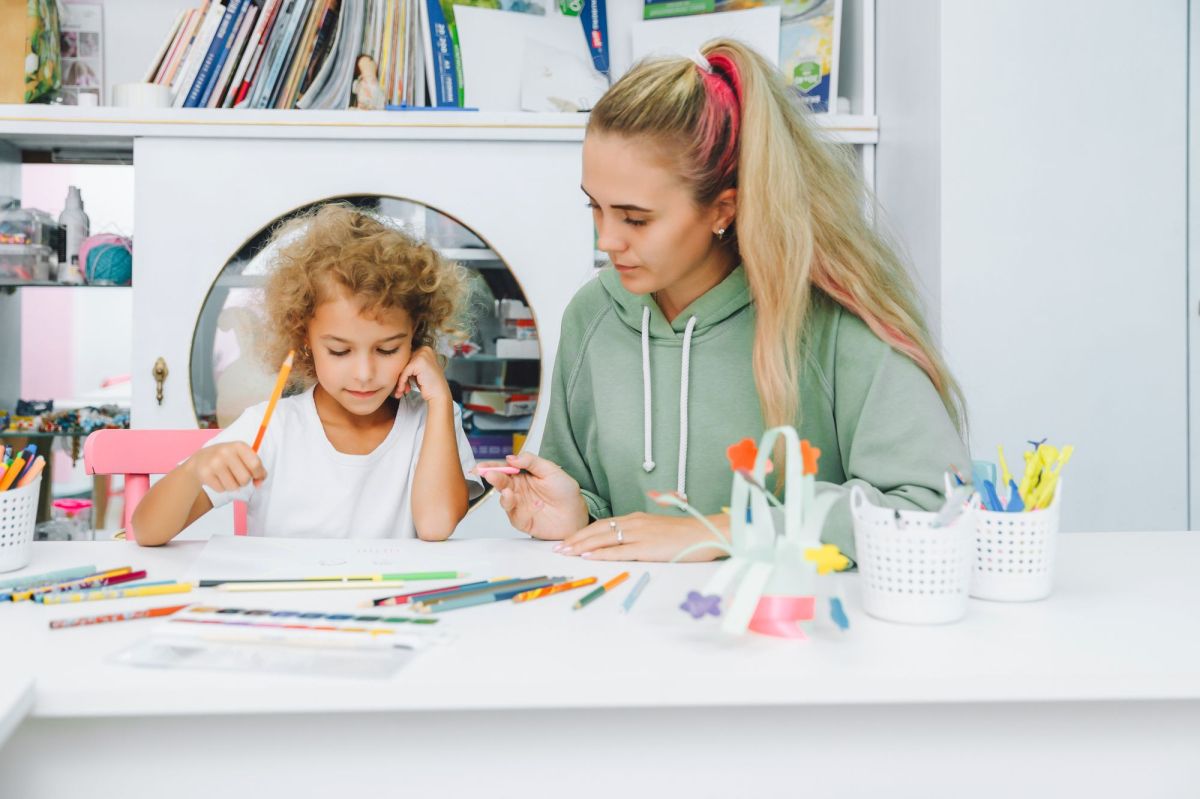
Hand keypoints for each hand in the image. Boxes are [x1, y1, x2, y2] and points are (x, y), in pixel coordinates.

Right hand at [185, 442, 265, 492]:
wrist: (201, 459)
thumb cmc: (227, 459)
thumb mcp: (242, 456)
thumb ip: (256, 468)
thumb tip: (259, 484)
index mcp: (239, 446)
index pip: (255, 464)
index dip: (258, 474)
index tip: (255, 476)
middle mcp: (225, 452)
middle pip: (245, 479)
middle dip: (244, 481)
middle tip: (237, 476)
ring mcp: (214, 463)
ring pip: (234, 487)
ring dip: (233, 485)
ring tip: (227, 476)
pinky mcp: (205, 474)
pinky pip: (222, 489)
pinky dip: (222, 487)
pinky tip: (217, 478)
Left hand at [395, 346, 450, 402]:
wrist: (439, 394)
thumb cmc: (429, 384)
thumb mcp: (420, 371)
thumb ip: (410, 365)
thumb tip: (396, 365)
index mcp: (426, 349)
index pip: (408, 358)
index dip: (404, 371)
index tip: (402, 383)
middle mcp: (425, 349)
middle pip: (405, 362)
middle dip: (401, 377)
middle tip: (400, 388)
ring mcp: (422, 354)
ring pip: (403, 367)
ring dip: (400, 381)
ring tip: (400, 391)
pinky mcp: (418, 362)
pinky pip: (404, 372)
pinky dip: (402, 382)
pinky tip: (402, 390)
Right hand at [476, 451, 587, 539]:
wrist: (577, 515)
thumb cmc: (566, 492)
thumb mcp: (551, 470)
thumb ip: (531, 461)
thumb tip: (511, 457)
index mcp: (524, 476)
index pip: (505, 469)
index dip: (492, 466)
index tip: (482, 465)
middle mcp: (519, 490)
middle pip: (501, 482)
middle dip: (493, 477)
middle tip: (488, 473)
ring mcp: (519, 506)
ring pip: (504, 498)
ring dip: (501, 492)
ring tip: (505, 487)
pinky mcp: (522, 520)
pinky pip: (512, 514)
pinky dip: (510, 506)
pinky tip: (512, 498)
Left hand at [555, 512, 729, 561]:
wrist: (706, 533)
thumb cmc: (685, 535)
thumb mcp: (658, 529)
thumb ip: (641, 533)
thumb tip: (625, 541)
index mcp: (636, 519)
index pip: (603, 524)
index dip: (583, 533)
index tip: (568, 540)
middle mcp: (634, 523)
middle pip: (598, 530)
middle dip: (575, 539)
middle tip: (557, 547)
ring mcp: (640, 535)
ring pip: (603, 539)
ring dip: (581, 546)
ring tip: (565, 552)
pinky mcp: (647, 548)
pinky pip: (619, 551)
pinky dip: (601, 554)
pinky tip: (587, 556)